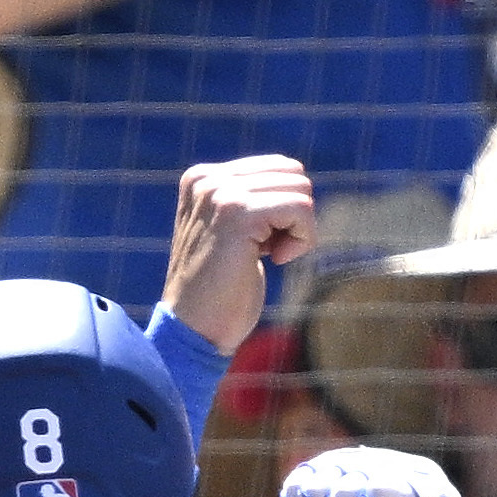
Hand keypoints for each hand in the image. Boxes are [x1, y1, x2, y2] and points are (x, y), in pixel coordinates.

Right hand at [161, 153, 318, 356]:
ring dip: (299, 231)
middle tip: (270, 251)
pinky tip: (276, 260)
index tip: (262, 243)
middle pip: (294, 175)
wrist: (193, 330)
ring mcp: (220, 193)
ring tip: (270, 256)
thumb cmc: (220, 291)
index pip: (279, 167)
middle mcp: (208, 178)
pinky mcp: (239, 213)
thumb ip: (254, 201)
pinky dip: (302, 240)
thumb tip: (301, 182)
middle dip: (295, 217)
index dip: (286, 208)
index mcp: (203, 177)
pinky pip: (301, 210)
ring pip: (301, 190)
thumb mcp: (233, 233)